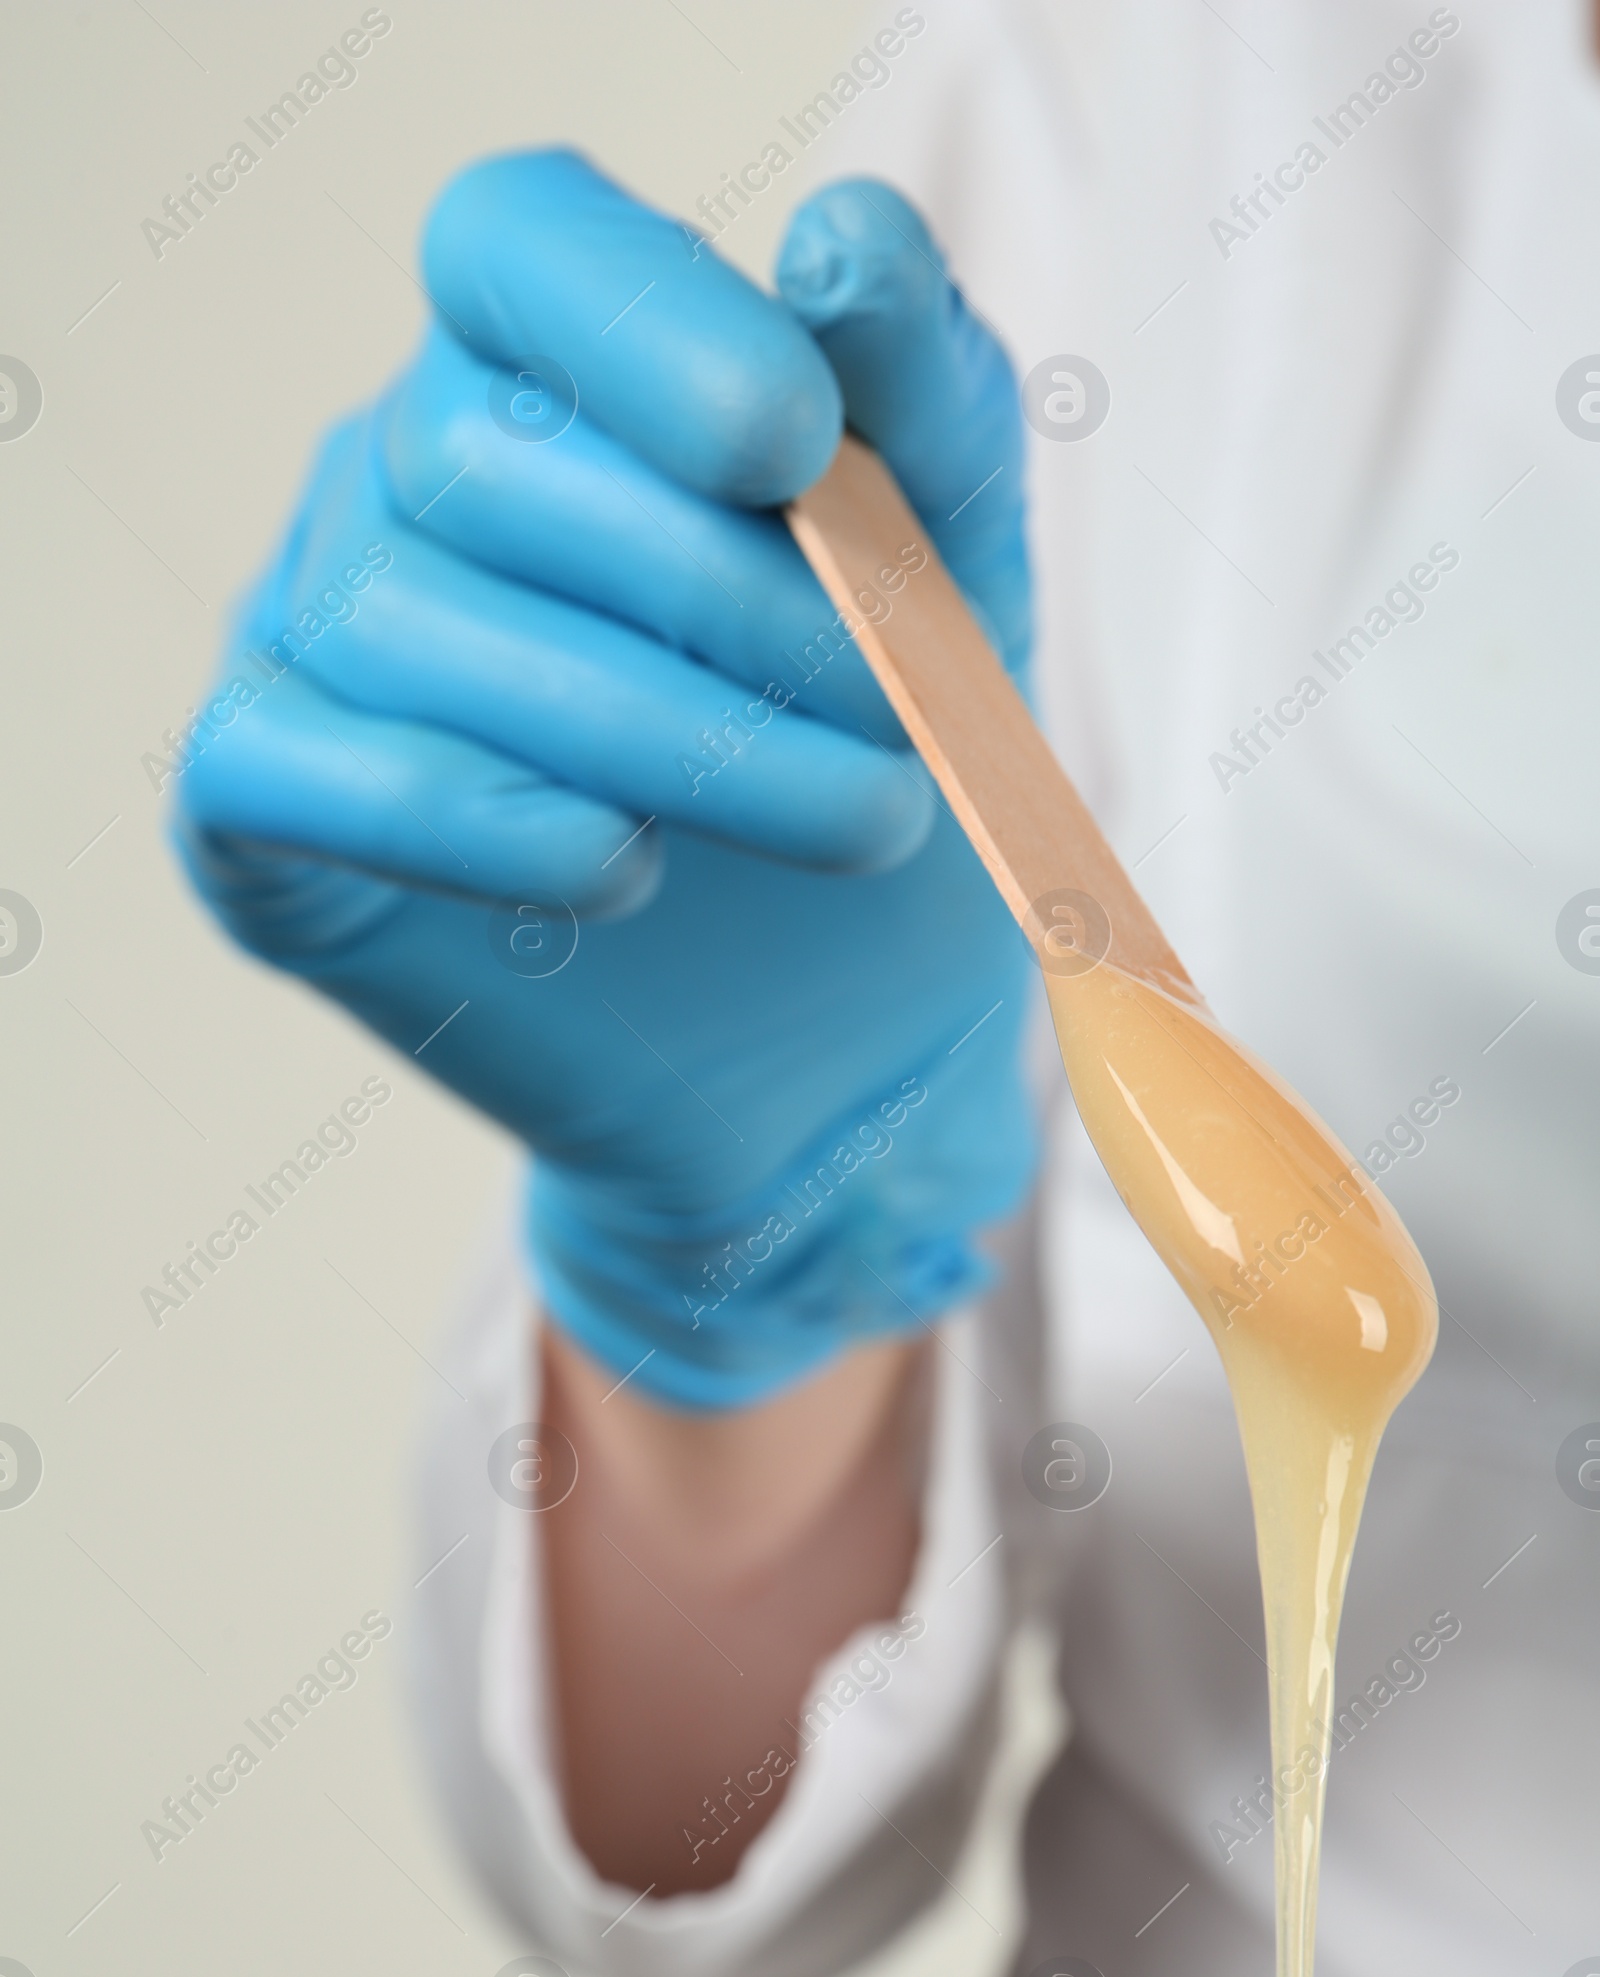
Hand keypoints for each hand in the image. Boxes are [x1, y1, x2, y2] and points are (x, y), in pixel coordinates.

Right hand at [175, 151, 1036, 1406]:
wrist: (834, 1042)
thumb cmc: (877, 768)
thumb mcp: (957, 580)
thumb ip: (924, 405)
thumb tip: (847, 245)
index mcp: (554, 363)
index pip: (523, 243)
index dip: (648, 325)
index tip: (803, 443)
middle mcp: (401, 471)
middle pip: (481, 453)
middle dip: (722, 592)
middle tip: (906, 717)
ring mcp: (315, 632)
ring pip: (405, 620)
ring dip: (662, 734)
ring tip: (862, 823)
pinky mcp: (259, 809)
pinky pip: (285, 764)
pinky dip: (458, 814)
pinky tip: (620, 869)